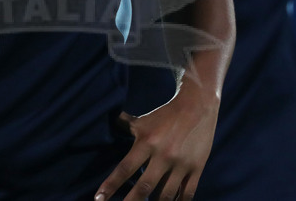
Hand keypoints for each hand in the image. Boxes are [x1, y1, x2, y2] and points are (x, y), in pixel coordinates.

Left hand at [95, 88, 219, 200]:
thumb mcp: (144, 120)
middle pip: (144, 187)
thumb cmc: (166, 114)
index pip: (125, 168)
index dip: (111, 185)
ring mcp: (181, 163)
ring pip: (165, 195)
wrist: (197, 105)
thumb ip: (126, 124)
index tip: (99, 199)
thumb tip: (109, 120)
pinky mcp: (197, 168)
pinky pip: (187, 194)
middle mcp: (163, 154)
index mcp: (147, 142)